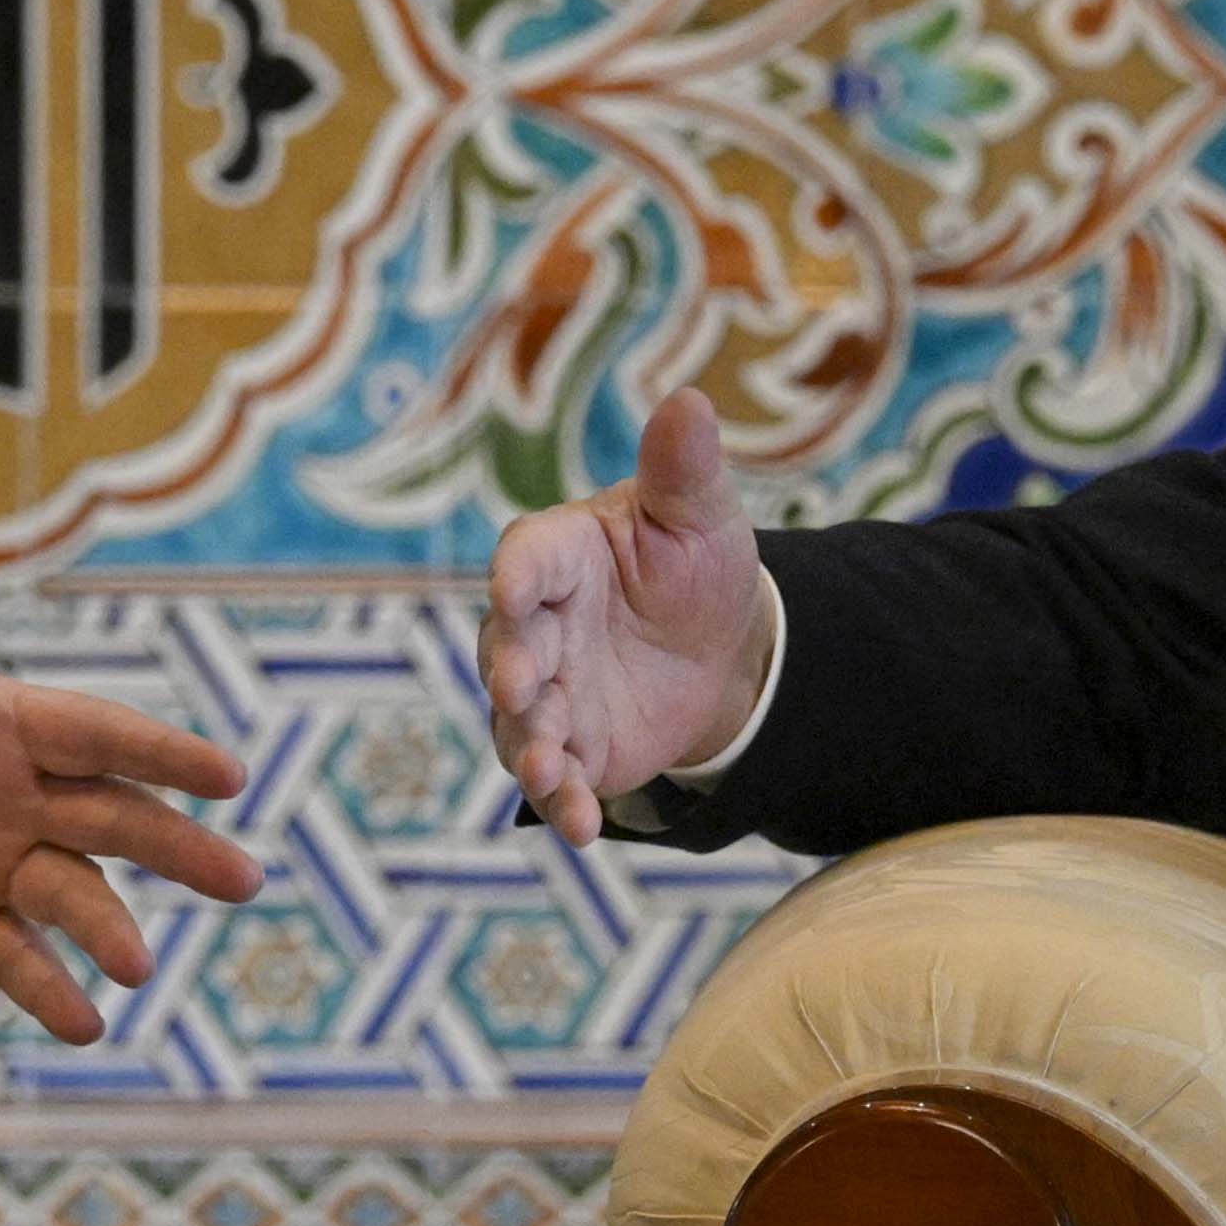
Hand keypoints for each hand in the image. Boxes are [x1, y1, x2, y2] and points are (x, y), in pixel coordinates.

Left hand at [0, 648, 260, 1045]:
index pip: (95, 736)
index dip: (161, 754)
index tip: (227, 777)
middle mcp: (13, 793)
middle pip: (112, 820)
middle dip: (178, 847)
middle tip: (243, 882)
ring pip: (70, 895)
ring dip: (107, 929)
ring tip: (135, 969)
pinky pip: (10, 956)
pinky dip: (46, 989)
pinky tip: (83, 1024)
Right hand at [483, 389, 775, 840]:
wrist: (716, 649)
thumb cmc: (694, 563)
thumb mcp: (700, 516)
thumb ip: (683, 470)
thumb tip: (690, 401)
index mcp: (559, 555)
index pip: (526, 559)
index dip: (517, 574)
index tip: (514, 587)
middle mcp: (535, 626)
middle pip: (508, 647)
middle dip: (511, 669)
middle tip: (517, 686)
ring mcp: (543, 692)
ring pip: (517, 723)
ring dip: (527, 747)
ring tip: (547, 770)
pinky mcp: (565, 748)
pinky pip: (553, 777)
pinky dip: (562, 801)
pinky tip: (582, 825)